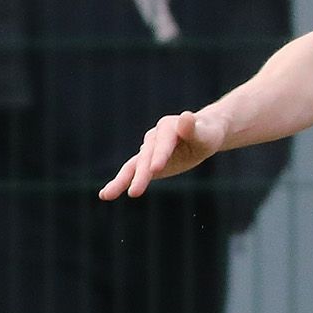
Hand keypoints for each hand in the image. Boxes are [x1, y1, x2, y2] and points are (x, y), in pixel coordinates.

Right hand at [99, 110, 224, 200]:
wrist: (202, 133)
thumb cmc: (207, 134)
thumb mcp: (205, 134)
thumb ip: (193, 129)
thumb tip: (186, 117)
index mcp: (168, 127)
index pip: (163, 143)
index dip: (160, 155)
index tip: (155, 169)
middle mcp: (154, 137)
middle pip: (146, 157)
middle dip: (141, 175)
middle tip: (135, 193)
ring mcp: (148, 149)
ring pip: (133, 166)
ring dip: (121, 181)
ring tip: (107, 195)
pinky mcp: (146, 162)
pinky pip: (131, 172)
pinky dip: (120, 182)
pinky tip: (106, 194)